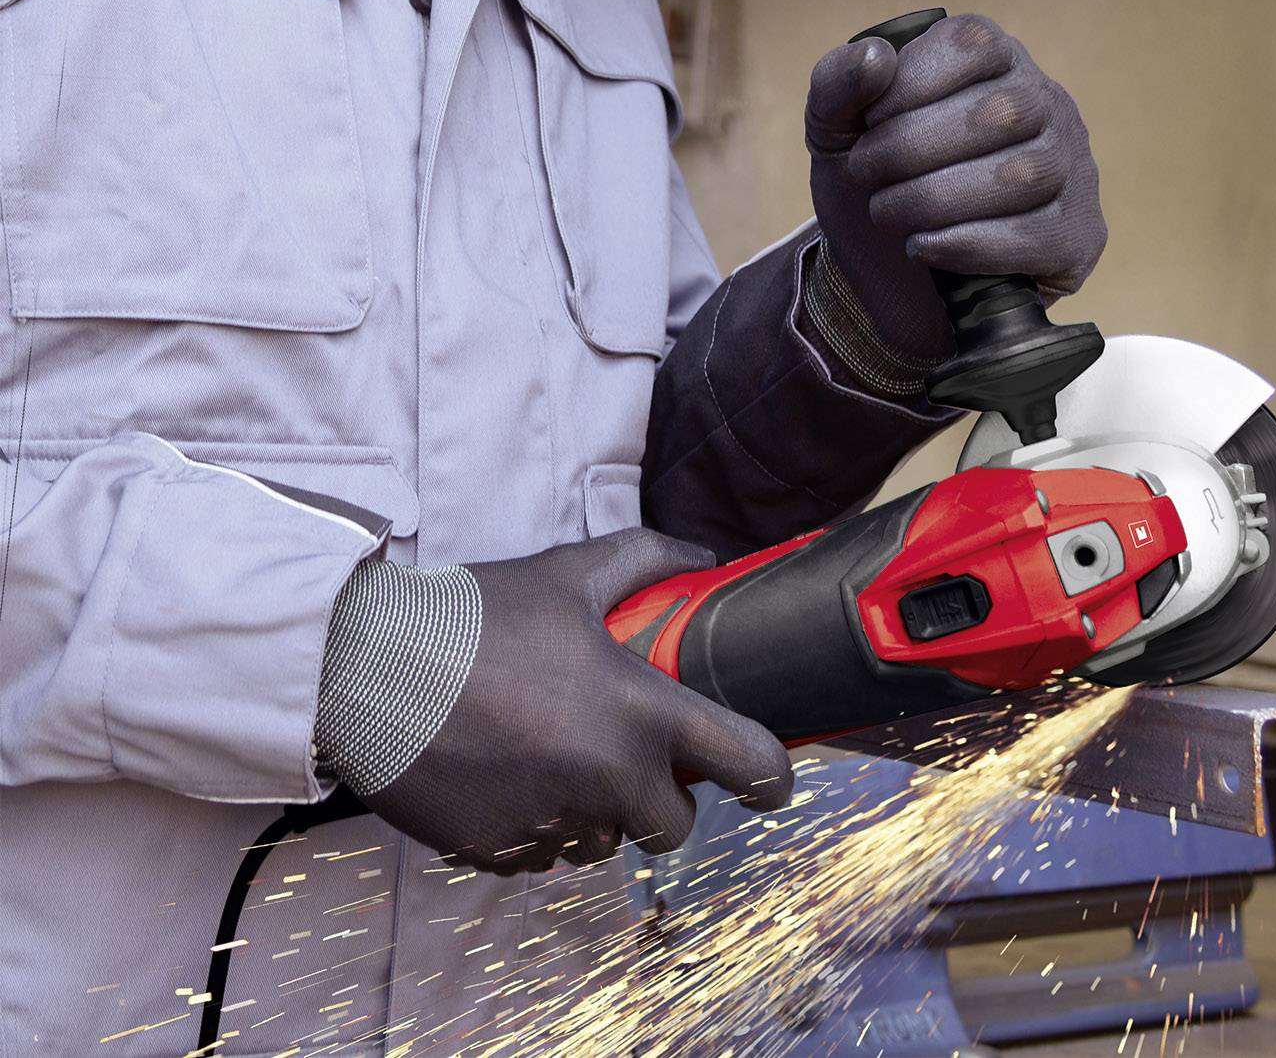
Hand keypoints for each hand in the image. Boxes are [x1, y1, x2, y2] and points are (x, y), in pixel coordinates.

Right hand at [344, 530, 791, 874]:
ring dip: (600, 813)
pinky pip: (544, 854)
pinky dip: (541, 825)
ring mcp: (554, 825)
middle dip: (666, 799)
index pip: (745, 764)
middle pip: (675, 827)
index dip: (772, 775)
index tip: (773, 778)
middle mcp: (609, 782)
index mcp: (642, 715)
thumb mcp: (570, 573)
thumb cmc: (477, 616)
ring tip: (561, 754)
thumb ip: (647, 559)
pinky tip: (511, 774)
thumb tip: (703, 557)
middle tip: (638, 756)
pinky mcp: (498, 853)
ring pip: (606, 845)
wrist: (366, 670)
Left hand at [805, 13, 1106, 364]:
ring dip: (935, 199)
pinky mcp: (1078, 237)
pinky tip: (924, 247)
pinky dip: (968, 244)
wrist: (890, 279)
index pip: (972, 45)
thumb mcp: (837, 131)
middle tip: (867, 175)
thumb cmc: (876, 185)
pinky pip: (1037, 236)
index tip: (865, 125)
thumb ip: (837, 84)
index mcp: (996, 60)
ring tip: (889, 213)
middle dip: (912, 148)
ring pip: (1022, 176)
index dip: (909, 84)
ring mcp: (1073, 171)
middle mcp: (1048, 104)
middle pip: (1000, 113)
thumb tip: (875, 56)